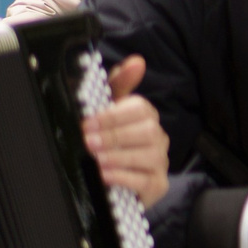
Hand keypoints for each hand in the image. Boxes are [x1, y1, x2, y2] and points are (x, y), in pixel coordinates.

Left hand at [83, 56, 167, 206]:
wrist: (112, 181)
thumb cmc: (109, 142)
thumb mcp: (108, 111)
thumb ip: (118, 85)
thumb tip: (136, 61)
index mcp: (146, 117)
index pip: (140, 108)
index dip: (113, 115)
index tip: (88, 122)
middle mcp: (157, 138)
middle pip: (148, 131)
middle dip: (115, 136)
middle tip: (88, 142)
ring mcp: (160, 162)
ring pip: (150, 155)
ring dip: (120, 156)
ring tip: (97, 159)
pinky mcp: (157, 185)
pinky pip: (147, 181)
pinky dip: (124, 177)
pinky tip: (106, 175)